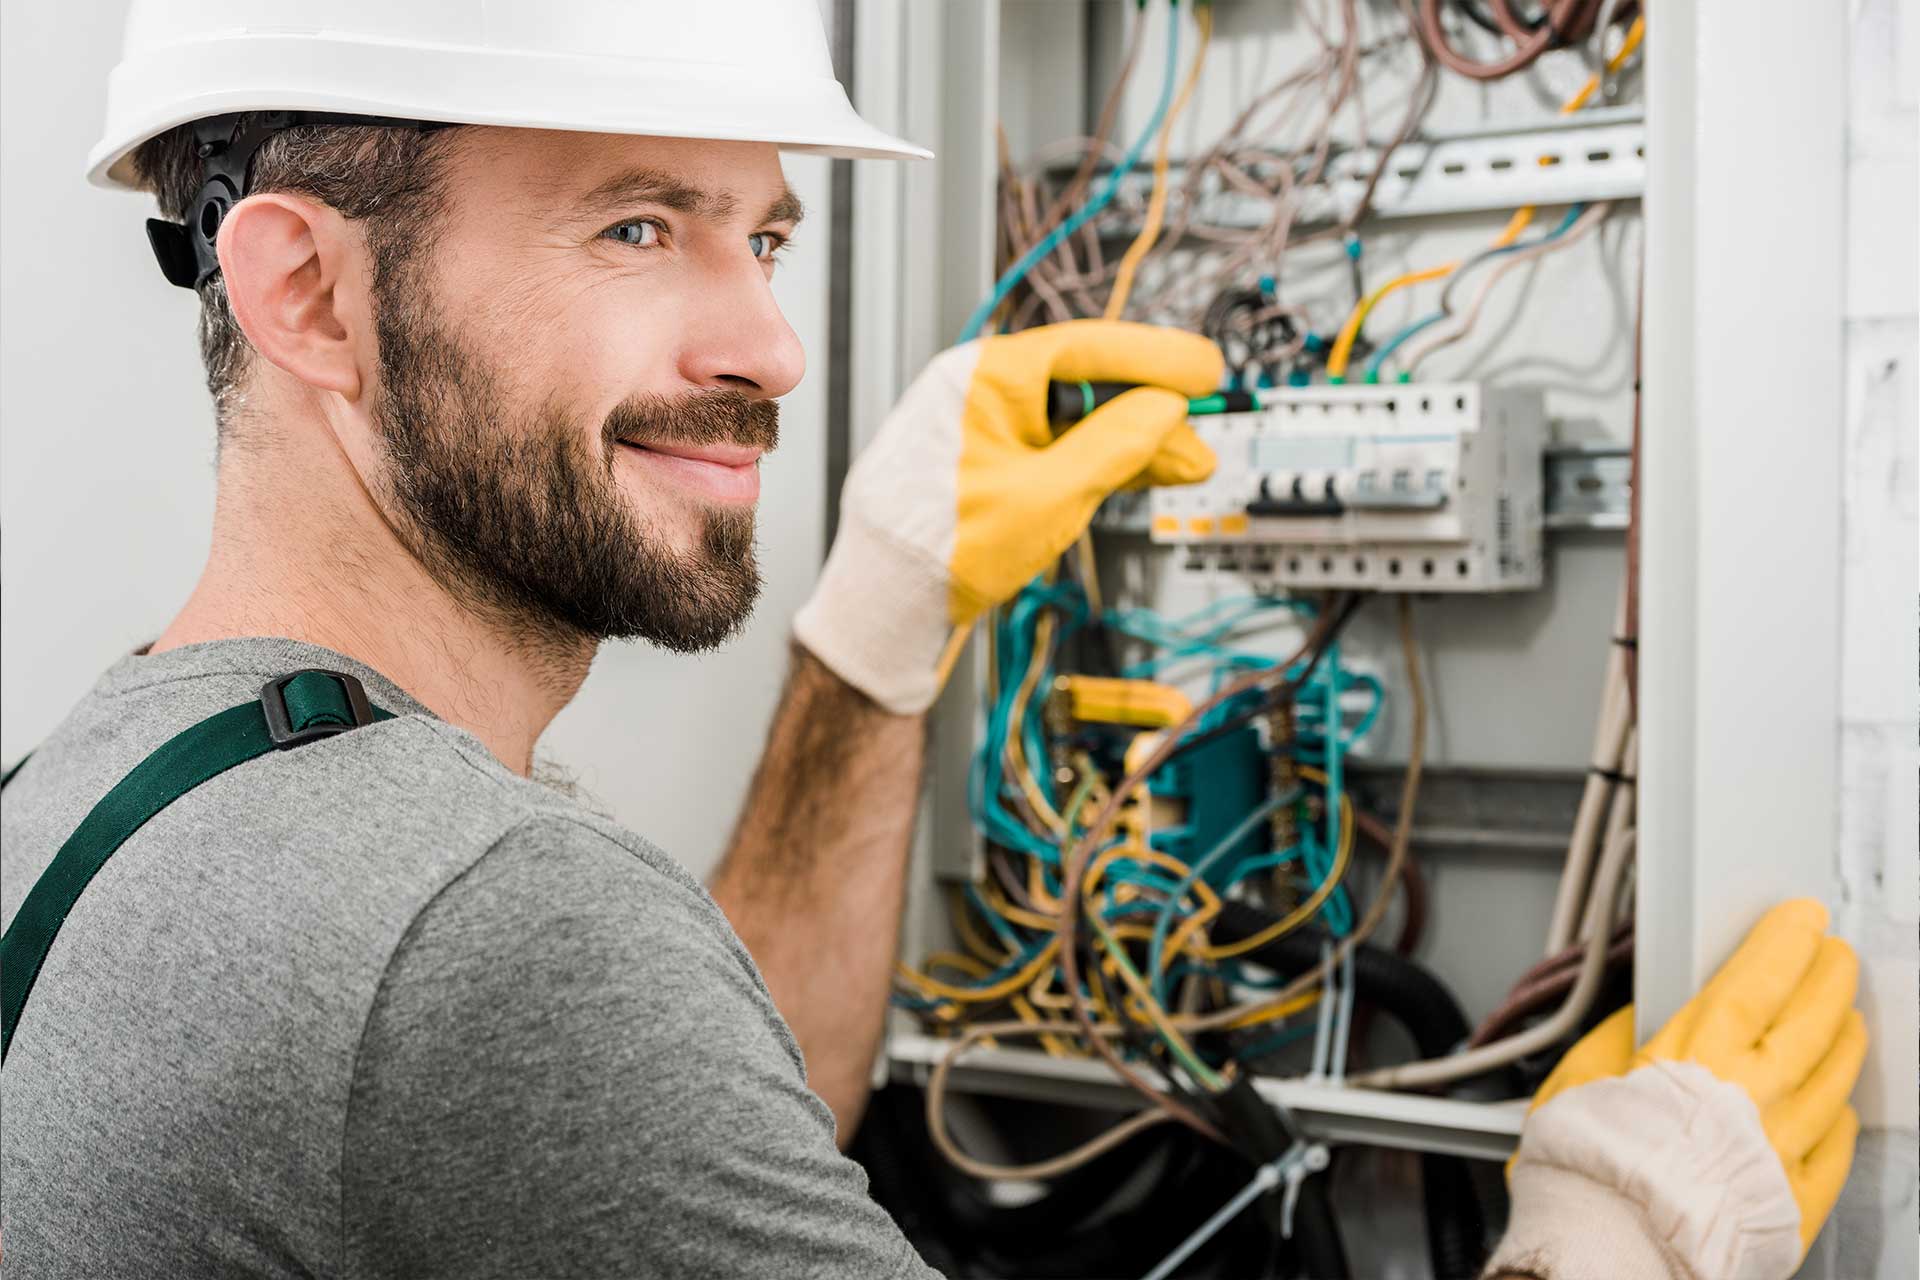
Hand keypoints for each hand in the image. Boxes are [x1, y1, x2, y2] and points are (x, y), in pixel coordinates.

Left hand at [795, 320, 1222, 713]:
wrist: (886, 606)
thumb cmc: (937, 549)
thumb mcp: (1045, 497)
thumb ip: (1113, 447)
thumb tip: (1166, 409)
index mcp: (982, 378)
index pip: (1085, 348)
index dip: (1155, 357)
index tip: (1205, 368)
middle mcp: (982, 393)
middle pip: (1087, 385)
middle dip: (1152, 412)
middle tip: (1202, 432)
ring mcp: (987, 430)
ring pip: (1078, 423)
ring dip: (1135, 443)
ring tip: (1187, 463)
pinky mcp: (992, 466)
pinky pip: (1058, 450)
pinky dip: (1102, 463)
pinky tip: (1146, 471)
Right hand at [1490, 900, 1866, 1279]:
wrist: (1605, 1250)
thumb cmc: (1585, 1171)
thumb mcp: (1576, 1081)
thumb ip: (1615, 1040)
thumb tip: (1636, 1014)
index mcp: (1693, 1058)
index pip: (1756, 981)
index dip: (1785, 945)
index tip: (1802, 922)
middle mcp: (1748, 1096)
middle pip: (1810, 1021)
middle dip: (1828, 979)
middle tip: (1836, 956)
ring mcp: (1779, 1148)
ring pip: (1833, 1078)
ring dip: (1844, 1040)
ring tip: (1846, 1019)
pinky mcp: (1794, 1201)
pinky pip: (1835, 1149)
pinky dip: (1840, 1119)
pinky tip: (1838, 1106)